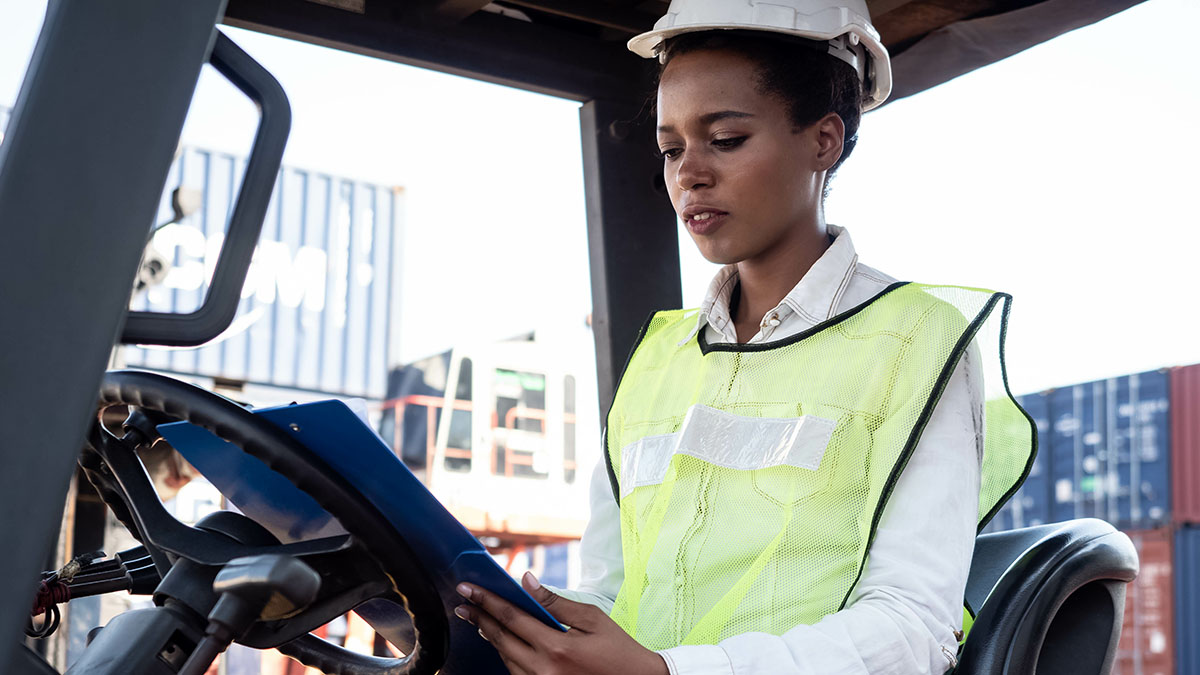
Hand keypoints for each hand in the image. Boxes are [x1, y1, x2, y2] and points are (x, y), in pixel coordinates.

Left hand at [454, 572, 668, 674]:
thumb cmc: (619, 649)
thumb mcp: (592, 618)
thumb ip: (555, 601)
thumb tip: (527, 580)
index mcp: (556, 647)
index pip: (511, 618)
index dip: (486, 601)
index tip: (467, 589)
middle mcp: (544, 670)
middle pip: (500, 640)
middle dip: (479, 619)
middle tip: (463, 604)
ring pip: (505, 659)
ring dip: (491, 638)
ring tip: (479, 620)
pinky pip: (517, 673)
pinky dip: (507, 656)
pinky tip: (503, 642)